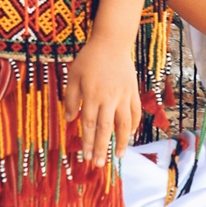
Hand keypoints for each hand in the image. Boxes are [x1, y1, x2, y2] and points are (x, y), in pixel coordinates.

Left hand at [64, 35, 140, 165]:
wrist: (111, 42)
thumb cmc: (89, 59)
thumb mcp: (73, 75)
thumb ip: (71, 98)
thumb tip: (69, 120)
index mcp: (92, 95)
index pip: (89, 125)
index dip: (87, 142)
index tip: (86, 157)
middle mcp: (109, 98)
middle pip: (105, 128)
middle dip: (101, 148)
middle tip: (99, 164)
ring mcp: (123, 95)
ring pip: (123, 123)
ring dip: (120, 141)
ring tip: (118, 156)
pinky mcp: (133, 91)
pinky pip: (135, 111)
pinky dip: (134, 125)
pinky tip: (130, 135)